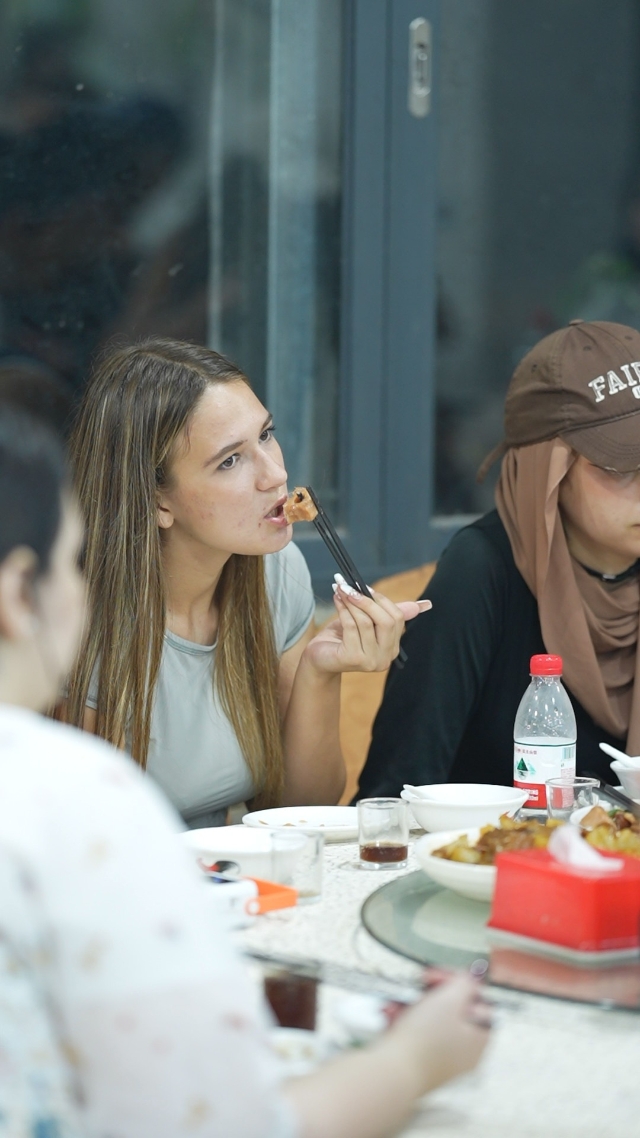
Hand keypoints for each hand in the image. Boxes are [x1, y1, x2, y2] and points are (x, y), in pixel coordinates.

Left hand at [304, 577, 431, 675]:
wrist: (319, 658)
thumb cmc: (343, 638)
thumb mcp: (368, 622)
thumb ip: (389, 611)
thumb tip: (425, 605)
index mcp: (392, 647)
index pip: (397, 618)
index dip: (381, 600)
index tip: (363, 587)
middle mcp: (385, 657)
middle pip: (387, 621)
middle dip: (368, 601)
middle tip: (350, 587)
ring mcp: (370, 661)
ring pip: (366, 622)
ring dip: (351, 602)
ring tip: (340, 590)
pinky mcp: (353, 659)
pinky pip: (351, 627)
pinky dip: (343, 610)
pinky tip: (336, 600)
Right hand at [389, 974, 490, 1094]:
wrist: (392, 1072)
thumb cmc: (426, 1034)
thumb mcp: (450, 999)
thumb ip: (465, 983)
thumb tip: (471, 979)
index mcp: (479, 1040)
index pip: (480, 1005)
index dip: (463, 986)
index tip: (443, 977)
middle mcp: (464, 1054)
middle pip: (455, 1012)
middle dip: (434, 993)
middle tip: (421, 982)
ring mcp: (441, 1062)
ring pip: (432, 1021)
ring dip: (415, 1004)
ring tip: (399, 999)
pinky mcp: (419, 1065)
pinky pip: (417, 1035)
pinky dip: (405, 1020)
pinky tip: (391, 1013)